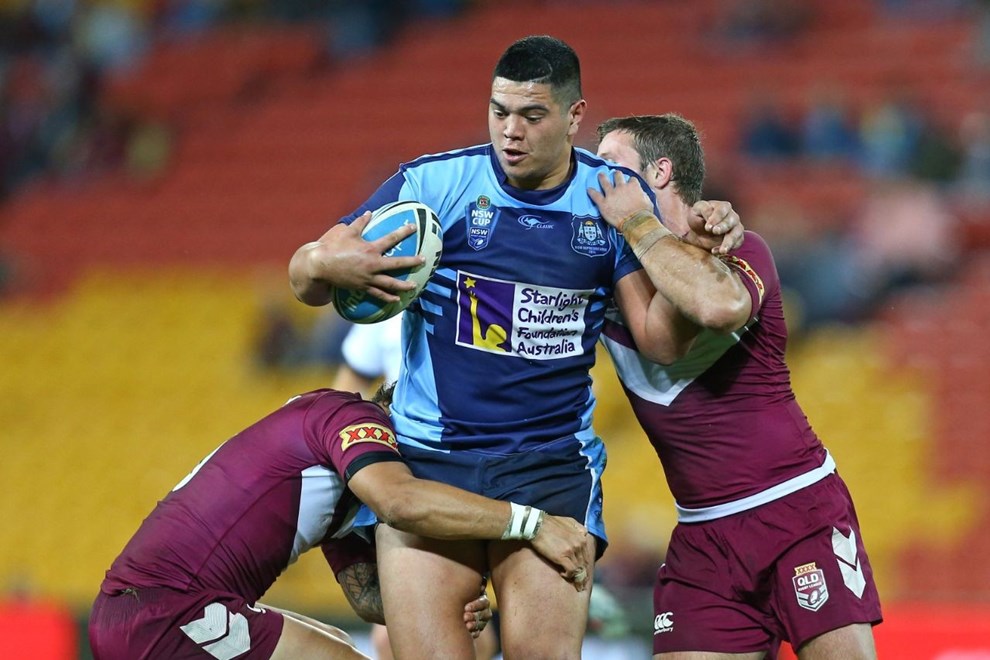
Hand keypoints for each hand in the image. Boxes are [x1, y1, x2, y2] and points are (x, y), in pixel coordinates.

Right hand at [296, 211, 425, 303]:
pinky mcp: (362, 287)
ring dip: (403, 285)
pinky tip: (397, 300)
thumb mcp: (348, 232)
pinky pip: (378, 294)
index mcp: (370, 249)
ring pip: (390, 283)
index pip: (391, 239)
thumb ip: (361, 222)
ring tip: (414, 286)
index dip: (403, 232)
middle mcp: (372, 264)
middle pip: (397, 264)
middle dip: (411, 262)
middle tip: (424, 261)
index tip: (414, 227)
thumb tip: (370, 212)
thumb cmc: (334, 247)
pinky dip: (388, 297)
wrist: (321, 266)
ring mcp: (368, 278)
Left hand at [461, 584, 491, 638]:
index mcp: (482, 599)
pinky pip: (477, 632)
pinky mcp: (476, 629)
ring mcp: (482, 620)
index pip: (483, 602)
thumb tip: (481, 583)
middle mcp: (485, 610)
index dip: (476, 605)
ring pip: (482, 624)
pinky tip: (468, 632)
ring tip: (466, 625)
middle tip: (465, 617)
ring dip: (475, 625)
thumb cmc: (459, 591)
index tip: (466, 607)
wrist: (452, 603)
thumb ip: (472, 585)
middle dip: (475, 615)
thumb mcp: (465, 587)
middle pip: (484, 614)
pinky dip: (474, 633)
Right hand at [530, 514, 592, 591]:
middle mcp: (579, 544)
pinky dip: (569, 575)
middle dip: (583, 576)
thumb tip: (584, 534)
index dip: (586, 567)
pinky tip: (564, 575)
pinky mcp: (562, 556)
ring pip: (579, 569)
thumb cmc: (550, 523)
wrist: (537, 525)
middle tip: (581, 585)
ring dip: (577, 578)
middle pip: (584, 564)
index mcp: (581, 537)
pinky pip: (571, 570)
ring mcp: (571, 551)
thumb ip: (578, 527)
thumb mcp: (568, 521)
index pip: (587, 556)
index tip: (584, 574)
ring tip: (575, 585)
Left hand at [588, 171, 653, 229]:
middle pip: (617, 176)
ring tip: (600, 175)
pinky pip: (595, 195)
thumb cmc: (644, 214)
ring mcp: (611, 194)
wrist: (636, 223)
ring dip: (602, 177)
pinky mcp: (603, 203)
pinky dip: (591, 192)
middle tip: (615, 174)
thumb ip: (642, 194)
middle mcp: (621, 187)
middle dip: (616, 174)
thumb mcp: (648, 201)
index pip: (631, 180)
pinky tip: (589, 190)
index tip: (629, 183)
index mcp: (633, 186)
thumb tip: (641, 193)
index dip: (630, 181)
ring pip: (604, 182)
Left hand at [686, 200, 743, 254]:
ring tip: (722, 250)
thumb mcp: (697, 210)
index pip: (723, 209)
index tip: (707, 226)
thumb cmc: (698, 217)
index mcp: (723, 207)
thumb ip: (704, 210)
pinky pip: (737, 244)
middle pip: (732, 220)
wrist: (697, 232)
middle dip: (724, 226)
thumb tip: (710, 215)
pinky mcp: (736, 239)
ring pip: (737, 233)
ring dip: (730, 241)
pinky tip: (715, 251)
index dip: (716, 217)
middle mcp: (732, 216)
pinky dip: (729, 249)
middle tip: (715, 232)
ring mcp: (736, 228)